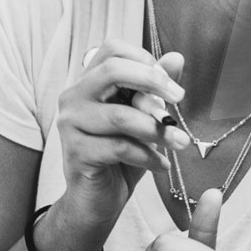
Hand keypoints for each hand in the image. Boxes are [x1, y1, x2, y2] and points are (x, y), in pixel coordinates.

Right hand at [53, 42, 188, 227]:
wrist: (97, 201)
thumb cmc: (121, 156)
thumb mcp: (144, 119)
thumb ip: (156, 89)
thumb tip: (177, 58)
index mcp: (89, 83)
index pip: (112, 49)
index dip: (144, 59)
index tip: (169, 84)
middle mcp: (73, 97)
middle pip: (111, 70)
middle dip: (152, 82)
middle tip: (180, 99)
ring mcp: (71, 125)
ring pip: (120, 115)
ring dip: (157, 129)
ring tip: (180, 142)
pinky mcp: (76, 152)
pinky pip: (120, 147)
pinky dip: (148, 156)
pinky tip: (161, 165)